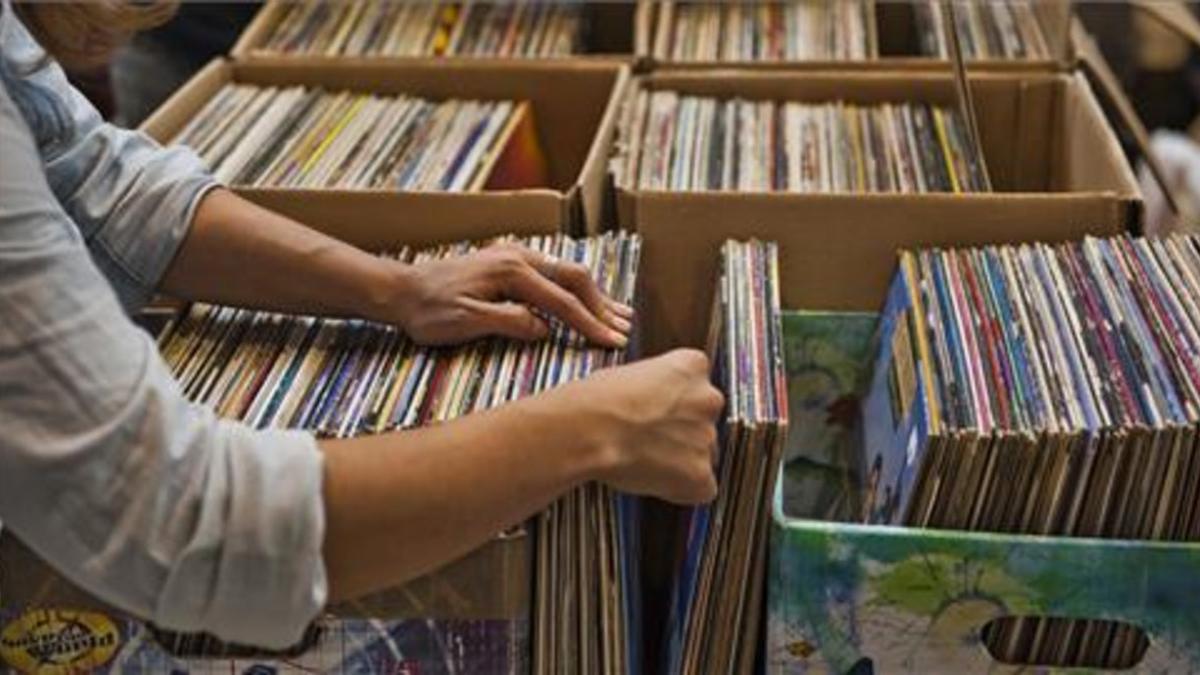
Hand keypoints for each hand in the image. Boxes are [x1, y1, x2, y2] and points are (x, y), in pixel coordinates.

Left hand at [386, 242, 632, 346]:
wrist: (401, 291)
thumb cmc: (429, 311)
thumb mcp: (466, 322)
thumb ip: (510, 322)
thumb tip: (546, 328)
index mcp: (511, 272)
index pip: (562, 301)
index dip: (589, 324)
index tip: (612, 342)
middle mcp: (518, 257)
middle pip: (574, 279)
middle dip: (602, 305)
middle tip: (624, 329)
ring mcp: (514, 256)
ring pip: (566, 273)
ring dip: (593, 295)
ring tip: (618, 314)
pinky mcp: (509, 262)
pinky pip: (552, 272)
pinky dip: (574, 288)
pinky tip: (585, 299)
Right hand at [572, 349, 723, 504]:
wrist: (589, 429)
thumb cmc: (598, 400)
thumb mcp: (633, 372)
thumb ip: (657, 387)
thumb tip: (652, 405)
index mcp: (693, 366)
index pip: (698, 386)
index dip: (674, 404)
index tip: (657, 411)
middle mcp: (709, 400)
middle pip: (703, 422)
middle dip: (683, 433)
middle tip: (650, 439)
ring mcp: (708, 439)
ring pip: (703, 455)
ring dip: (681, 460)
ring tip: (644, 459)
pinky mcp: (700, 475)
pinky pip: (701, 488)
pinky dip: (681, 490)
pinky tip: (653, 480)